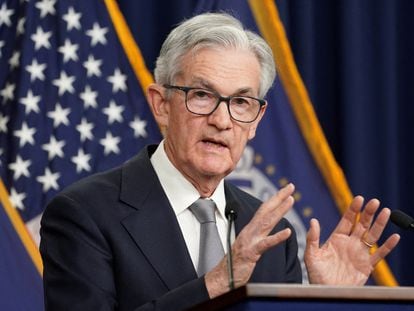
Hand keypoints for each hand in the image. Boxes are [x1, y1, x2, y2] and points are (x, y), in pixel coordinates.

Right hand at [205, 183, 294, 297]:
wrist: (221, 277)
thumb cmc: (235, 264)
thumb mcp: (247, 245)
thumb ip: (255, 236)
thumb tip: (262, 229)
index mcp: (250, 229)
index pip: (264, 210)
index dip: (275, 199)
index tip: (286, 190)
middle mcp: (250, 231)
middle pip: (266, 210)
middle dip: (279, 197)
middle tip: (291, 186)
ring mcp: (250, 241)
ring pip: (267, 222)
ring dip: (280, 210)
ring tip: (291, 200)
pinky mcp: (252, 252)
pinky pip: (266, 244)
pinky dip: (277, 237)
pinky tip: (288, 232)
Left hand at [304, 196, 399, 284]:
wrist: (326, 292)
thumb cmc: (316, 275)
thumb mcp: (311, 255)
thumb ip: (313, 238)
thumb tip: (313, 220)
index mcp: (337, 238)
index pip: (347, 220)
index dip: (353, 209)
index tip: (359, 198)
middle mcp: (350, 243)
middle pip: (362, 224)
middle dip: (368, 213)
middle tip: (375, 201)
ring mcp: (359, 253)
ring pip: (372, 236)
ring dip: (379, 224)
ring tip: (386, 212)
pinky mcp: (367, 266)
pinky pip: (379, 255)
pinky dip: (387, 246)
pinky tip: (394, 237)